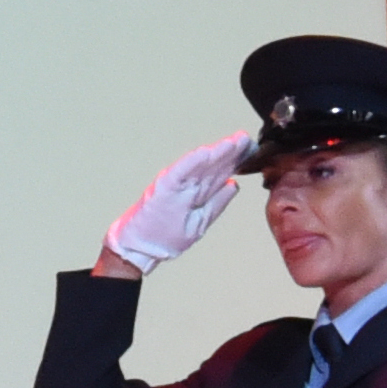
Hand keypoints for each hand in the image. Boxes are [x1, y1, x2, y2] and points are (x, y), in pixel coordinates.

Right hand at [103, 133, 255, 272]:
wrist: (134, 249)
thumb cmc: (159, 235)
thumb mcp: (197, 223)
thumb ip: (216, 204)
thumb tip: (234, 186)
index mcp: (196, 195)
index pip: (220, 175)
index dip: (236, 161)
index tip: (252, 150)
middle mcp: (186, 188)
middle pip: (213, 168)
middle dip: (231, 153)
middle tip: (246, 139)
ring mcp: (174, 189)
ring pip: (200, 169)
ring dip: (217, 154)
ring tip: (233, 142)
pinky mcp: (161, 192)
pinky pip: (179, 175)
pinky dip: (191, 164)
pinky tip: (204, 153)